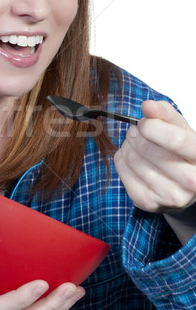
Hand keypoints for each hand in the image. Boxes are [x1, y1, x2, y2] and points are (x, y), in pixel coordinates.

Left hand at [114, 100, 195, 214]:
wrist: (184, 186)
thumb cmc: (182, 153)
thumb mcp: (182, 129)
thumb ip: (165, 114)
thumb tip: (147, 106)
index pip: (175, 139)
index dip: (152, 127)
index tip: (144, 123)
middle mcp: (191, 182)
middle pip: (150, 150)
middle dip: (136, 135)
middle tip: (136, 131)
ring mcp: (170, 196)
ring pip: (134, 161)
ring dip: (127, 146)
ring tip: (133, 143)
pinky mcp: (149, 203)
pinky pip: (123, 174)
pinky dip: (120, 160)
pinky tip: (128, 157)